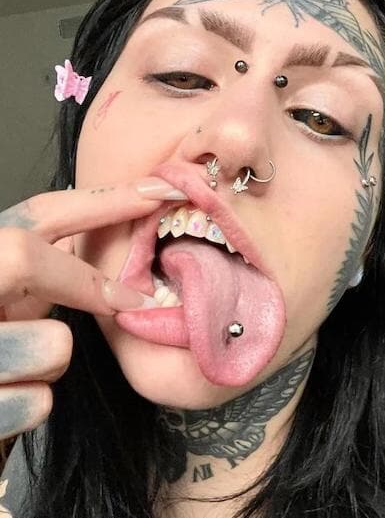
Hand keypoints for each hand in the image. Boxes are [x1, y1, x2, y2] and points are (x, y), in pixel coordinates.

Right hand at [0, 178, 185, 439]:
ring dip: (52, 360)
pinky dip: (32, 405)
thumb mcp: (11, 294)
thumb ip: (46, 268)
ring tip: (19, 368)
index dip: (103, 200)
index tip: (158, 191)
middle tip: (130, 304)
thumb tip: (124, 238)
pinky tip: (5, 403)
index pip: (39, 213)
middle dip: (84, 283)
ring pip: (51, 343)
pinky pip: (36, 402)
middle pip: (22, 255)